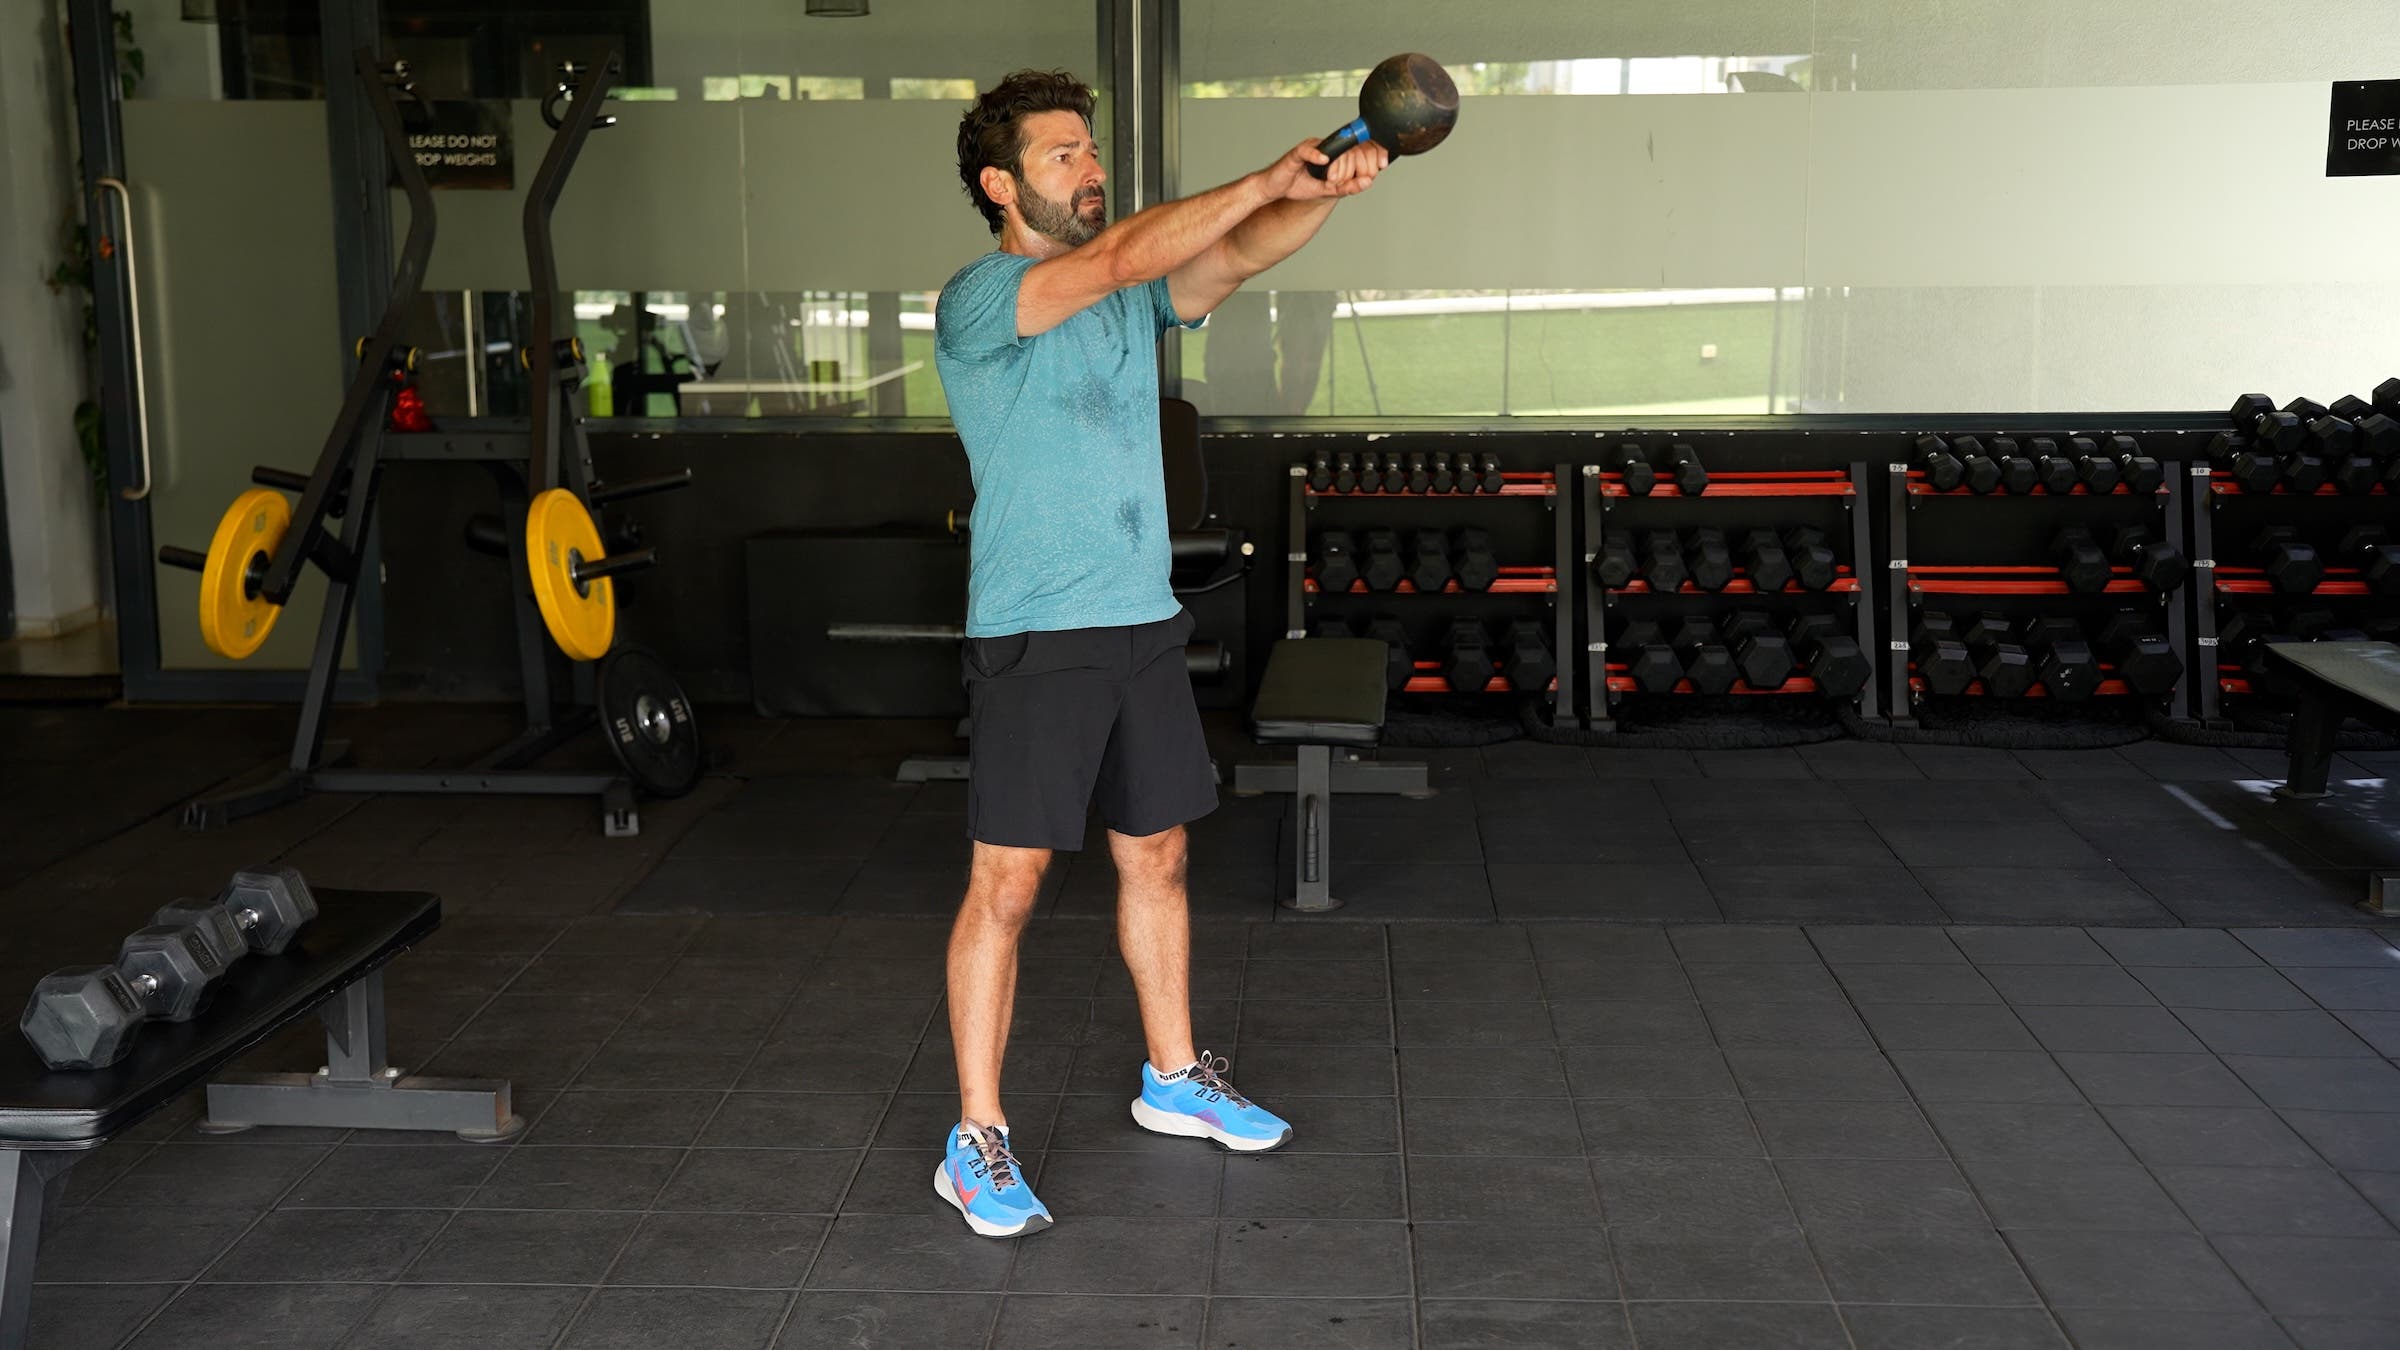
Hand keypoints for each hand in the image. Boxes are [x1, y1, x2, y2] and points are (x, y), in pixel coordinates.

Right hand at [1259, 138, 1389, 201]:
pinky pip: (1309, 150)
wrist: (1275, 188)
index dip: (1375, 152)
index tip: (1383, 164)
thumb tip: (1368, 182)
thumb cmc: (1299, 185)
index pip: (1361, 147)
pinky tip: (1324, 162)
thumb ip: (1347, 186)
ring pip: (1336, 152)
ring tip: (1330, 180)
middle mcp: (1327, 146)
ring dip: (1338, 169)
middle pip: (1353, 149)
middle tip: (1347, 182)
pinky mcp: (1297, 152)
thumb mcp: (1328, 190)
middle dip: (1356, 168)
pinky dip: (1317, 155)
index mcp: (1336, 152)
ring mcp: (1313, 147)